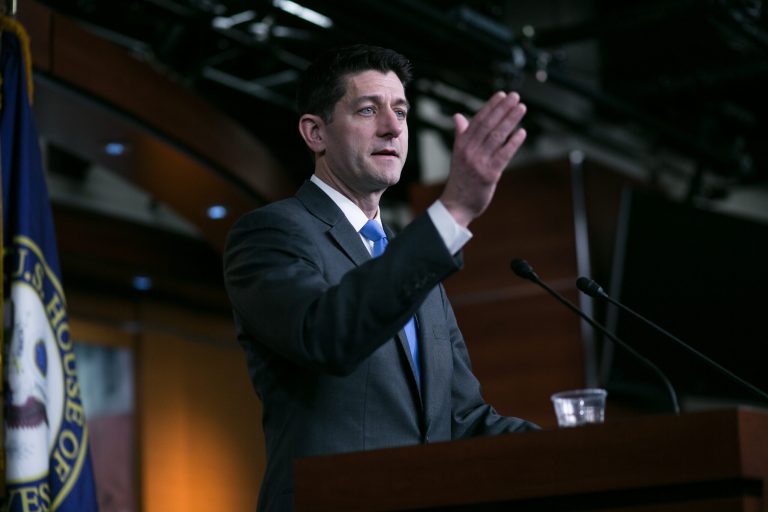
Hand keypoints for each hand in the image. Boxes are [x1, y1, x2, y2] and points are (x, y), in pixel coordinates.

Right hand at [439, 91, 526, 226]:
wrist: (456, 205)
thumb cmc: (460, 180)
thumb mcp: (457, 155)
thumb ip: (461, 134)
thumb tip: (458, 117)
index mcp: (461, 144)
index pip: (478, 120)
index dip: (491, 106)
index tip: (502, 95)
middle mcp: (469, 151)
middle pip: (488, 125)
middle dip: (502, 109)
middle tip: (515, 96)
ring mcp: (479, 162)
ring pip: (497, 136)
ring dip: (510, 120)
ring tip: (521, 108)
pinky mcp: (489, 175)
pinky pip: (503, 155)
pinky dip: (513, 142)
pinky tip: (522, 132)